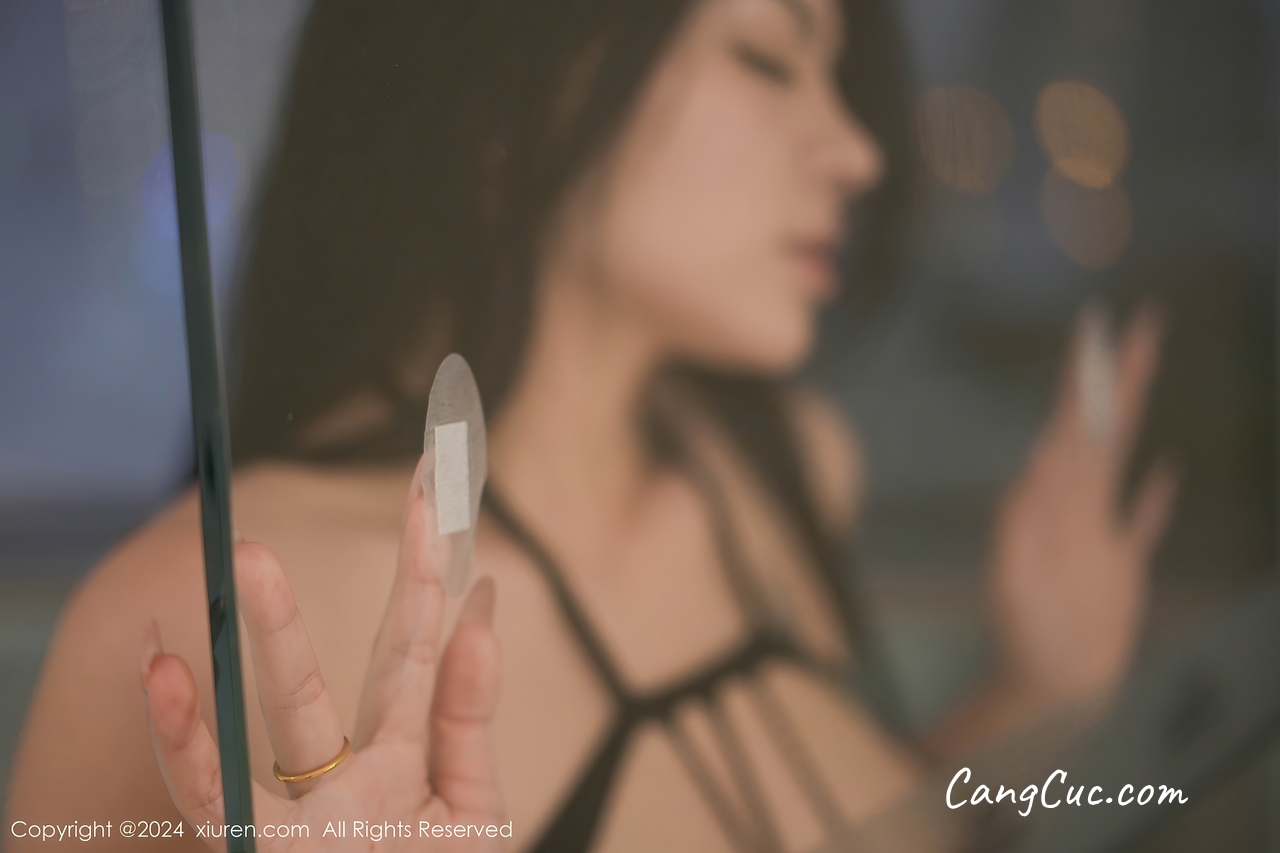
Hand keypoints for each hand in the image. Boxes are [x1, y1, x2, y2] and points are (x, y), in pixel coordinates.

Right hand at [139, 455, 504, 849]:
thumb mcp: (474, 821)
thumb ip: (469, 719)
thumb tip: (483, 613)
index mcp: (408, 762)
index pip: (421, 651)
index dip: (436, 576)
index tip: (445, 496)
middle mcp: (350, 773)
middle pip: (360, 661)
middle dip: (390, 574)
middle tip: (403, 484)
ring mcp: (303, 814)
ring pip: (280, 712)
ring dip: (263, 638)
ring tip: (243, 560)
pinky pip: (209, 797)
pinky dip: (182, 738)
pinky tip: (166, 671)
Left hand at [990, 301, 1177, 706]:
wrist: (1045, 686)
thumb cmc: (1025, 636)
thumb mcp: (1014, 576)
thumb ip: (1023, 518)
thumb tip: (1037, 456)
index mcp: (1054, 501)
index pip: (1071, 425)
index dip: (1083, 378)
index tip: (1093, 329)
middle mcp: (1077, 504)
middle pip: (1103, 426)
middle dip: (1118, 372)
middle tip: (1138, 319)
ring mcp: (1101, 531)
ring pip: (1123, 456)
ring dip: (1135, 410)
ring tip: (1150, 366)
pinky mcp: (1122, 567)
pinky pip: (1143, 523)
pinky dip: (1156, 497)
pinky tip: (1169, 469)